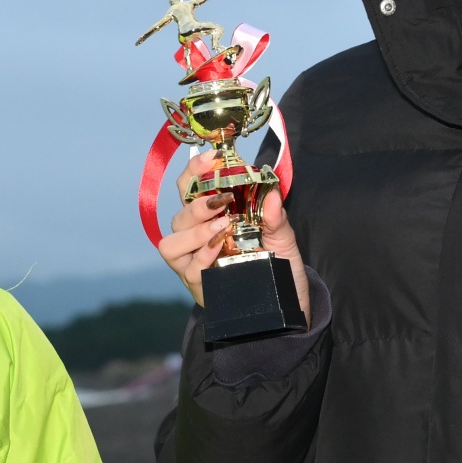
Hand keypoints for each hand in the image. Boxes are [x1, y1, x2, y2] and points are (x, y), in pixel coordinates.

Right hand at [156, 152, 307, 313]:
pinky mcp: (201, 287)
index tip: (212, 157)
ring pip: (172, 244)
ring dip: (193, 232)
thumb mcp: (284, 238)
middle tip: (219, 201)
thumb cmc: (281, 267)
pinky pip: (188, 270)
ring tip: (220, 229)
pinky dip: (201, 257)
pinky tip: (218, 250)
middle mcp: (198, 239)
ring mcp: (196, 264)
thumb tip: (271, 191)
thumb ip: (276, 216)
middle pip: (178, 216)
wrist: (289, 305)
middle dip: (195, 205)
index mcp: (213, 218)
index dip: (195, 170)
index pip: (190, 188)